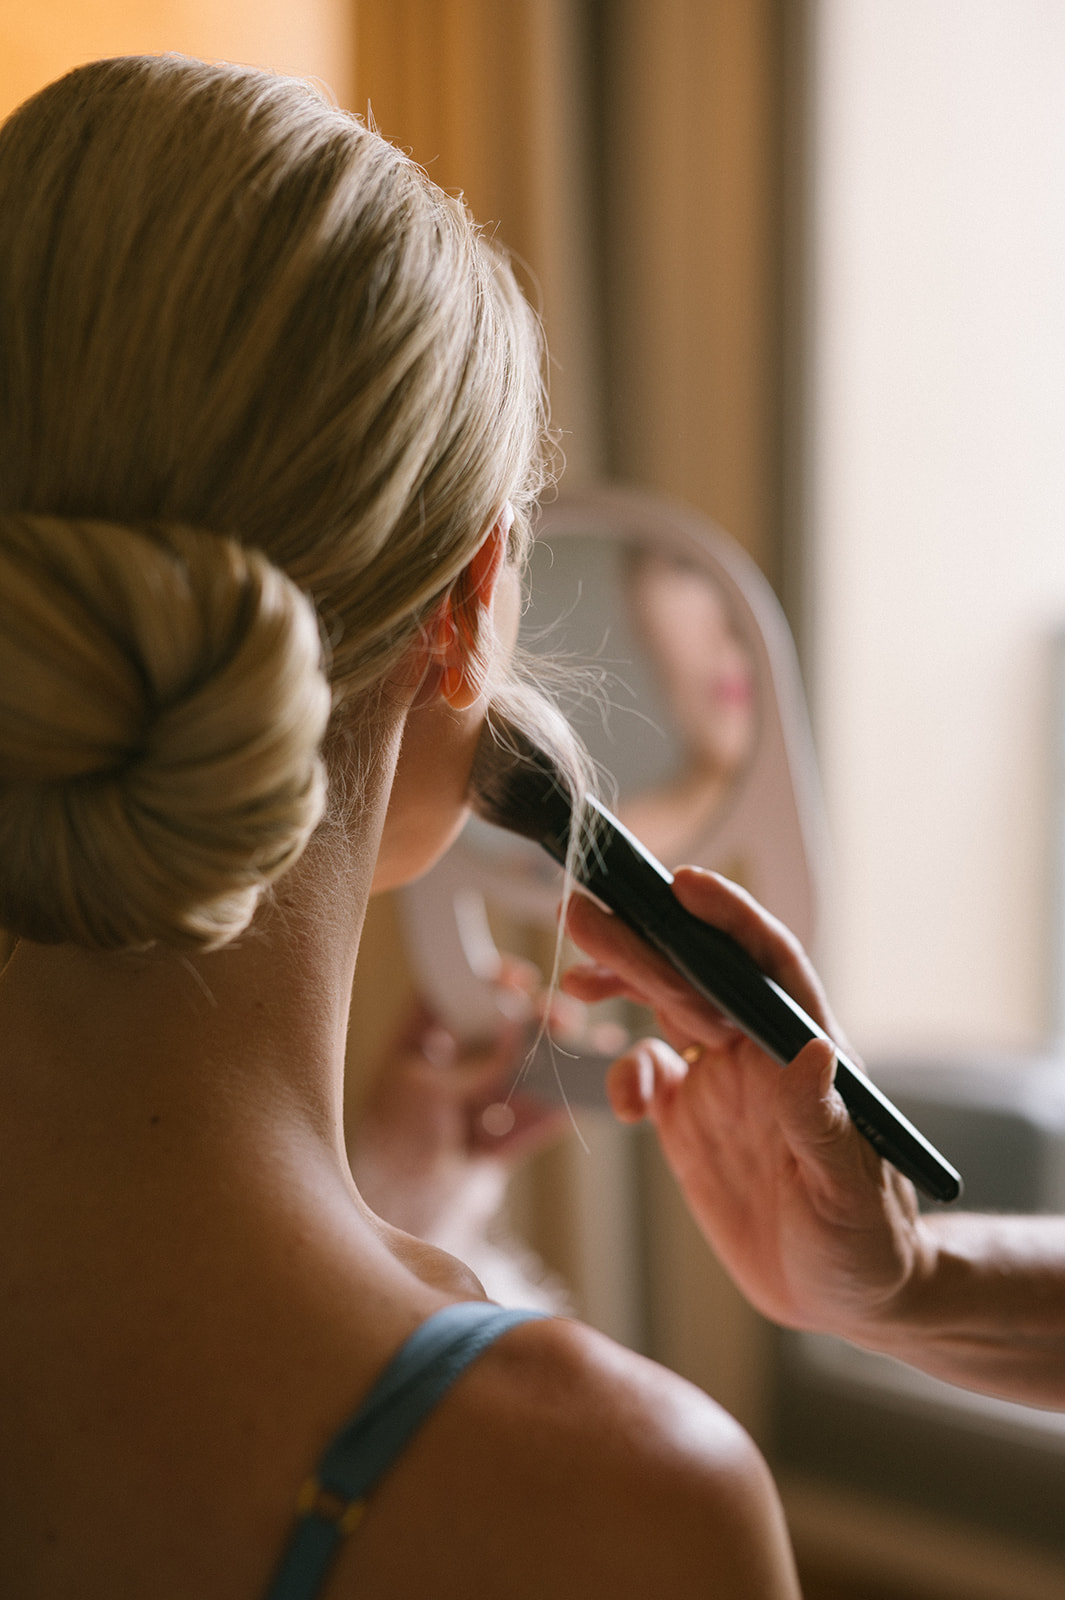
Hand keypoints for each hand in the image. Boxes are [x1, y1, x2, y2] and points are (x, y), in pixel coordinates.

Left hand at [349, 960, 567, 1246]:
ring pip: (520, 1073)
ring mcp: (470, 1112)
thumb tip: (517, 1025)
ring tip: (586, 1041)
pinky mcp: (494, 1146)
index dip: (485, 982)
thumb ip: (478, 1061)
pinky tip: (590, 1086)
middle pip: (494, 1034)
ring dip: (553, 1057)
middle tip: (562, 1014)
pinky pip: (532, 1118)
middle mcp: (442, 1077)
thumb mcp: (429, 1091)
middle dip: (531, 1020)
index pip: (450, 998)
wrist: (402, 1219)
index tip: (519, 977)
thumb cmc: (394, 1150)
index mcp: (412, 1051)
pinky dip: (562, 1104)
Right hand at [562, 869, 933, 1341]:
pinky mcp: (688, 1118)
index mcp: (805, 1048)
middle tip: (584, 908)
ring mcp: (721, 1080)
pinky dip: (623, 1076)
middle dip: (643, 939)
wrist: (839, 1297)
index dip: (730, 918)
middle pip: (696, 975)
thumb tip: (810, 1049)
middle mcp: (759, 1051)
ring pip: (663, 1007)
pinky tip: (627, 1106)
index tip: (685, 884)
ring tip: (575, 969)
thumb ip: (821, 1121)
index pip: (768, 964)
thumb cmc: (867, 1242)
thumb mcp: (849, 1189)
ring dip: (621, 981)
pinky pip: (646, 1074)